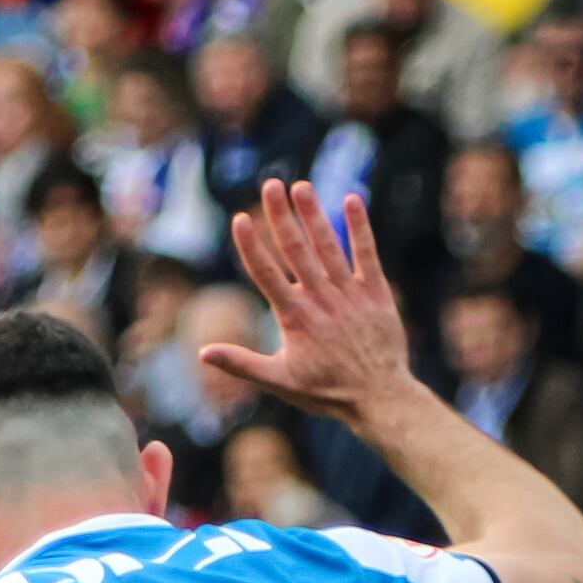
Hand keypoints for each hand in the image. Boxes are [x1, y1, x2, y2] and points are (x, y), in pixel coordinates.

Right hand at [201, 177, 419, 423]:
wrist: (379, 398)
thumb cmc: (327, 392)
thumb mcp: (280, 381)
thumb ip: (241, 363)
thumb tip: (203, 353)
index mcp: (294, 318)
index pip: (266, 273)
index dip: (251, 244)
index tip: (240, 218)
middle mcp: (321, 300)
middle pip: (296, 250)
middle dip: (281, 216)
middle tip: (270, 184)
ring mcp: (350, 294)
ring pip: (328, 247)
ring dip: (314, 214)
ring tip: (301, 186)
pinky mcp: (377, 293)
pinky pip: (367, 254)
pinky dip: (359, 228)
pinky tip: (352, 200)